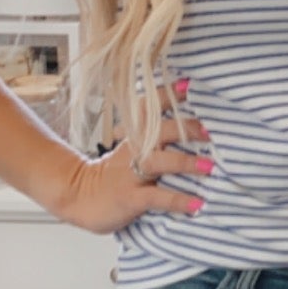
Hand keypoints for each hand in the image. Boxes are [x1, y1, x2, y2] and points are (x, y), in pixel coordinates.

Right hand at [49, 83, 212, 234]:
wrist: (76, 195)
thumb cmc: (111, 173)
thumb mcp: (130, 148)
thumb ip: (154, 138)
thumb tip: (194, 129)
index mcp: (135, 135)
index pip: (150, 108)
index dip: (168, 94)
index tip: (189, 84)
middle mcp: (134, 150)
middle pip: (159, 131)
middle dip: (186, 129)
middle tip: (211, 130)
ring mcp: (130, 173)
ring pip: (158, 162)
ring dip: (185, 163)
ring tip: (209, 167)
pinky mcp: (130, 198)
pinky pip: (155, 197)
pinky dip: (177, 201)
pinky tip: (197, 204)